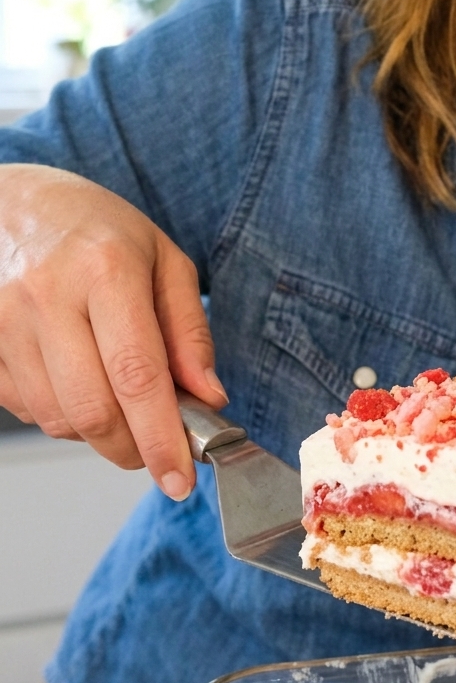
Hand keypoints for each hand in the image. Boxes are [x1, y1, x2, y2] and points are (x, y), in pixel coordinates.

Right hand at [0, 164, 226, 498]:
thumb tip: (208, 398)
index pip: (137, 375)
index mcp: (105, 268)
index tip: (181, 477)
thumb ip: (189, 331)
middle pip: (93, 410)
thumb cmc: (97, 230)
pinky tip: (77, 380)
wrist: (15, 205)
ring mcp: (5, 321)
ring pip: (58, 419)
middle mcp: (47, 295)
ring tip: (118, 400)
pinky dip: (61, 414)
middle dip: (132, 448)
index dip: (161, 438)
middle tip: (157, 449)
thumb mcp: (164, 260)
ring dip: (97, 432)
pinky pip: (27, 410)